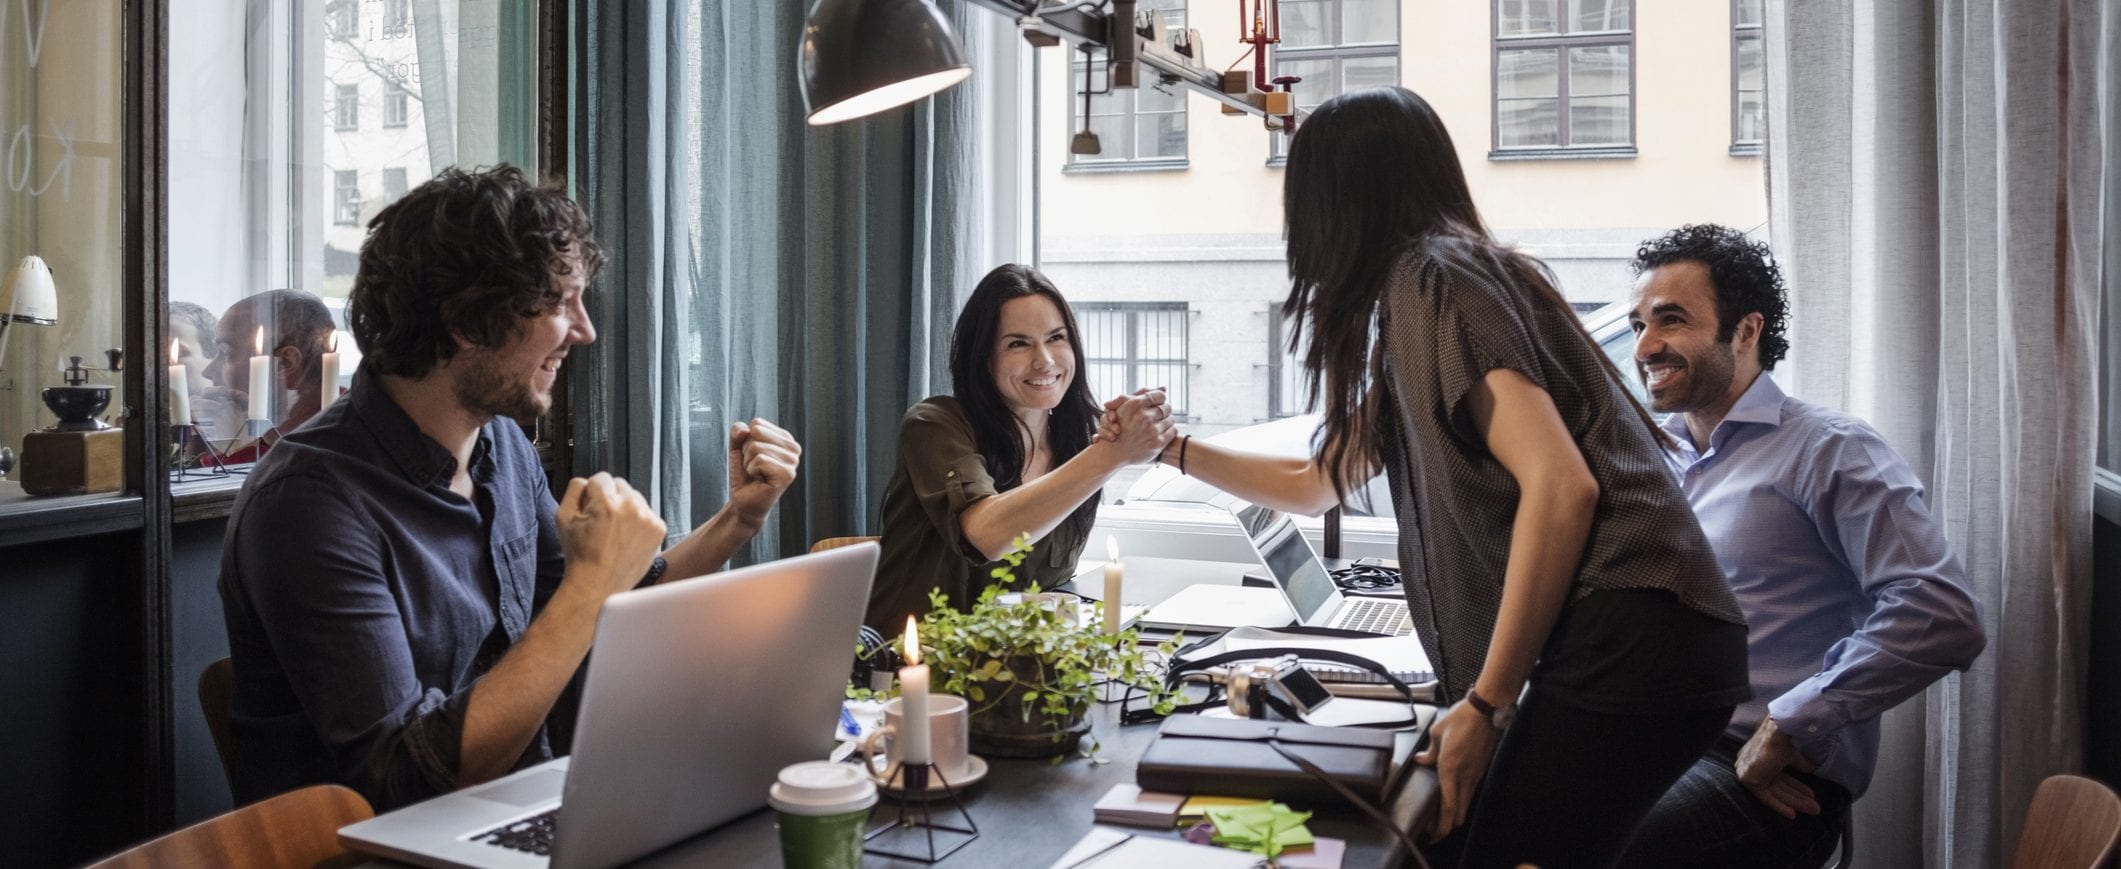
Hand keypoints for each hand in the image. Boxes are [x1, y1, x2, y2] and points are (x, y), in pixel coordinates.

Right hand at [556, 472, 666, 597]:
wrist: (598, 585)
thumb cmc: (579, 555)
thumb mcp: (562, 518)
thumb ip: (574, 490)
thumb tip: (587, 480)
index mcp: (606, 503)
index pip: (601, 477)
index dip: (592, 492)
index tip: (590, 507)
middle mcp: (631, 507)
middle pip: (620, 484)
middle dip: (610, 497)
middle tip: (601, 520)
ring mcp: (648, 518)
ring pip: (635, 497)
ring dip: (625, 507)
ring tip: (614, 530)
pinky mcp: (659, 529)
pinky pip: (647, 512)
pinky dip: (638, 520)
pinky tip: (626, 537)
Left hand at [725, 418, 800, 526]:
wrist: (744, 500)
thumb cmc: (744, 474)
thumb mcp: (737, 447)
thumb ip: (738, 431)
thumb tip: (746, 429)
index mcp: (785, 438)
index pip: (757, 423)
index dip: (747, 440)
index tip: (753, 456)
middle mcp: (793, 448)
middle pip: (756, 432)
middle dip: (747, 450)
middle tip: (754, 466)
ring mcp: (793, 462)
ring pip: (756, 447)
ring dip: (748, 462)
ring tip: (756, 474)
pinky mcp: (788, 475)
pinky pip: (759, 460)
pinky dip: (752, 470)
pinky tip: (759, 479)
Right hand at [1100, 391, 1176, 463]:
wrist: (1114, 452)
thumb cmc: (1119, 426)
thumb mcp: (1123, 406)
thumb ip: (1141, 393)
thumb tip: (1164, 388)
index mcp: (1135, 405)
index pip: (1160, 395)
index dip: (1160, 399)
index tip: (1158, 403)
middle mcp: (1144, 417)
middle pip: (1167, 407)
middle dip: (1164, 410)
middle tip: (1159, 414)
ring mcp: (1152, 430)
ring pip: (1171, 419)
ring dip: (1167, 420)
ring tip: (1159, 424)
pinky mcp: (1158, 442)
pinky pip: (1173, 430)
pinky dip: (1170, 430)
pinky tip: (1162, 432)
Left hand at [1412, 698, 1504, 841]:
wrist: (1487, 711)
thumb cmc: (1462, 718)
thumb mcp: (1437, 733)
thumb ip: (1429, 752)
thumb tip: (1421, 761)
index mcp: (1450, 768)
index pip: (1448, 807)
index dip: (1441, 826)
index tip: (1433, 835)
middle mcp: (1464, 776)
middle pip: (1458, 813)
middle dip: (1447, 827)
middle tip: (1435, 832)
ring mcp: (1475, 774)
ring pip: (1465, 804)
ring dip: (1455, 815)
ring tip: (1442, 819)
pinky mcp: (1480, 770)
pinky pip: (1470, 792)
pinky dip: (1461, 801)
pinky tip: (1453, 799)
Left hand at [1736, 717, 1821, 818]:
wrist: (1777, 733)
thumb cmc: (1784, 739)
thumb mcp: (1793, 755)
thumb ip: (1800, 763)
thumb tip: (1813, 769)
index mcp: (1761, 757)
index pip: (1781, 777)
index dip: (1797, 787)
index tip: (1810, 795)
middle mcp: (1753, 766)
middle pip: (1780, 786)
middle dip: (1799, 798)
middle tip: (1816, 807)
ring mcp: (1750, 773)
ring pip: (1776, 792)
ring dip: (1795, 802)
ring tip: (1814, 809)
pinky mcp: (1749, 780)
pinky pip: (1766, 798)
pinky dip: (1780, 806)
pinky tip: (1792, 814)